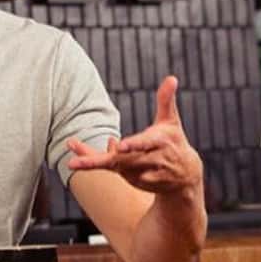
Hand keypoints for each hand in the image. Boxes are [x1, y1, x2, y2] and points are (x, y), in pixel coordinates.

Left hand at [67, 76, 203, 195]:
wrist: (187, 175)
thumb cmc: (173, 141)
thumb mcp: (170, 121)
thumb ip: (165, 100)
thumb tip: (172, 77)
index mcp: (161, 141)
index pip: (145, 143)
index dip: (134, 145)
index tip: (121, 146)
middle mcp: (153, 159)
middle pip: (124, 160)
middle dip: (98, 161)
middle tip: (74, 163)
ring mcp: (146, 174)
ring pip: (118, 168)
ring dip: (97, 162)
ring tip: (75, 160)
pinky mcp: (140, 183)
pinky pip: (119, 175)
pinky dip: (107, 167)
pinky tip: (94, 160)